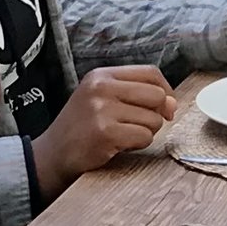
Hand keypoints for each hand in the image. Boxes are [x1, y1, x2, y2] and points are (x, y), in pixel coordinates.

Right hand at [29, 66, 176, 199]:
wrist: (53, 154)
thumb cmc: (82, 127)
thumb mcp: (102, 99)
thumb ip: (137, 95)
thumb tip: (173, 102)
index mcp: (102, 75)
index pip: (150, 72)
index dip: (166, 90)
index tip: (165, 107)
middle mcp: (101, 87)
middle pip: (156, 95)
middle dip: (156, 115)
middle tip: (138, 125)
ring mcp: (102, 110)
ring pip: (153, 119)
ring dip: (145, 132)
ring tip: (123, 135)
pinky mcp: (106, 133)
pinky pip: (144, 137)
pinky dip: (138, 145)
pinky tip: (119, 145)